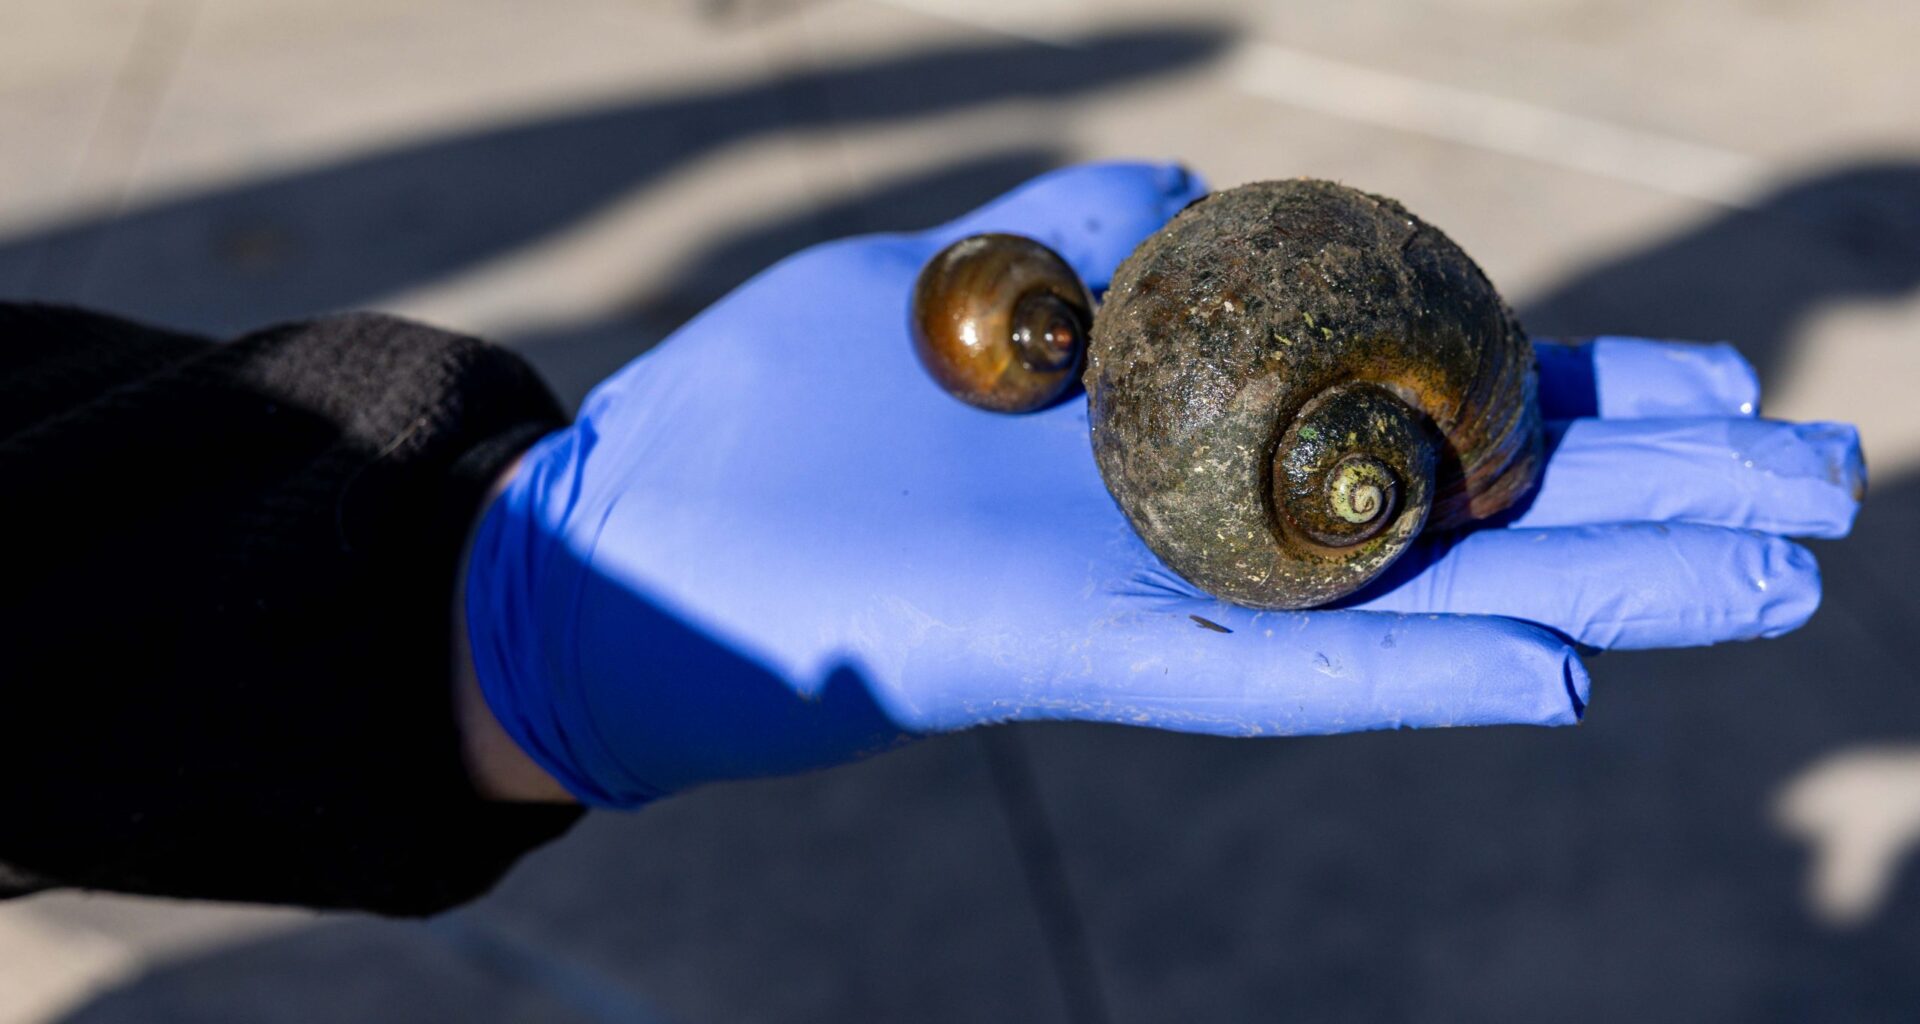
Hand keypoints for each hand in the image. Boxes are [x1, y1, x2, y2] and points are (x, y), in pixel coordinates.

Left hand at [462, 162, 1863, 806]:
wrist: (617, 528)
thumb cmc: (779, 402)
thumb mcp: (959, 283)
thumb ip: (1089, 240)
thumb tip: (1196, 185)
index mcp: (1177, 427)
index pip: (1405, 408)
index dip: (1567, 400)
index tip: (1721, 387)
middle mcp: (1183, 522)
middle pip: (1443, 510)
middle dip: (1634, 498)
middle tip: (1823, 499)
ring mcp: (1132, 595)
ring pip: (1394, 606)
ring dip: (1587, 592)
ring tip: (1774, 586)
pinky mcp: (1054, 652)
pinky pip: (1252, 676)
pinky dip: (1400, 679)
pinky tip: (1558, 676)